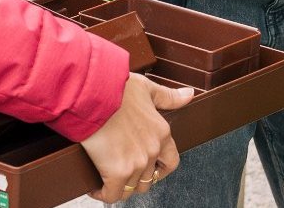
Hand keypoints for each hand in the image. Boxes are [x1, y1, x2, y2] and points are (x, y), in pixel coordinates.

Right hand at [81, 75, 193, 202]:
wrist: (94, 93)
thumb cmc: (115, 88)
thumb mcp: (146, 88)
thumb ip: (168, 96)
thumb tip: (189, 95)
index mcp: (161, 132)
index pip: (170, 162)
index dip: (159, 169)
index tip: (148, 169)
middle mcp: (153, 150)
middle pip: (149, 179)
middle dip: (136, 178)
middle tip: (121, 172)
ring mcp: (137, 163)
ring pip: (131, 189)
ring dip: (120, 186)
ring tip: (107, 179)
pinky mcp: (118, 172)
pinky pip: (113, 195)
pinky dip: (103, 194)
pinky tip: (96, 187)